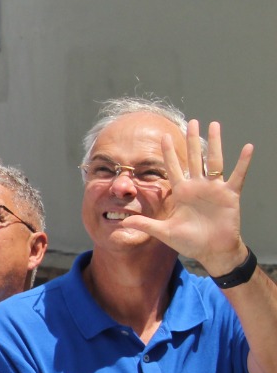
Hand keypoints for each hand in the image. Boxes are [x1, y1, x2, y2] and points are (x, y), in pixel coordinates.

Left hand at [122, 119, 252, 274]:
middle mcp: (197, 186)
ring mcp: (214, 189)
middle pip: (193, 158)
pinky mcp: (230, 195)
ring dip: (214, 143)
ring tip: (213, 125)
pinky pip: (237, 175)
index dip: (168, 152)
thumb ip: (146, 224)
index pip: (173, 167)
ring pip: (214, 161)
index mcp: (181, 192)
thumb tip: (124, 222)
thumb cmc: (190, 242)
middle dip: (191, 140)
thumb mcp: (164, 232)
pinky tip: (247, 147)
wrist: (212, 251)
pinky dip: (243, 162)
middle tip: (192, 121)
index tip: (162, 136)